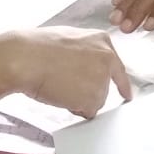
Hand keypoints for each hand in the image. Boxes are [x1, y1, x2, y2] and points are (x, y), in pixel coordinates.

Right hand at [14, 26, 133, 117]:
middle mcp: (107, 59)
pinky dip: (74, 108)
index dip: (121, 84)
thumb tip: (86, 68)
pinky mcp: (94, 97)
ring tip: (59, 85)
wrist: (25, 58)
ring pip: (95, 101)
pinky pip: (87, 112)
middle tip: (64, 82)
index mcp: (102, 41)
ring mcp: (102, 79)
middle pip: (103, 88)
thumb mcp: (69, 40)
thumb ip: (85, 53)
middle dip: (86, 91)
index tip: (127, 95)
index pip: (117, 68)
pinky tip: (61, 94)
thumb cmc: (38, 48)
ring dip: (78, 100)